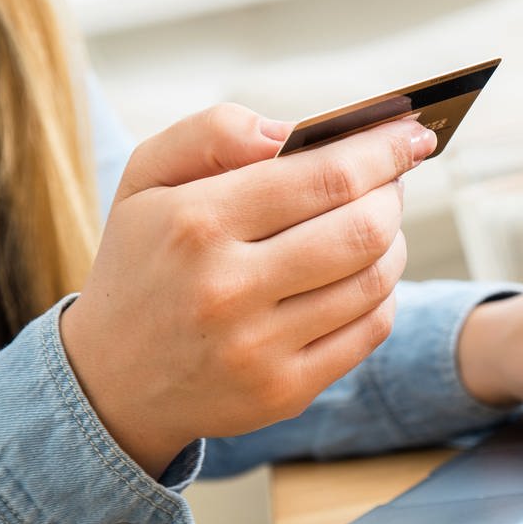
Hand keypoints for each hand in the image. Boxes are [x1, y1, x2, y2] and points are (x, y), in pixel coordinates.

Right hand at [60, 104, 436, 475]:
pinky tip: (364, 273)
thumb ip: (212, 132)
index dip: (383, 149)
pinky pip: (370, 330)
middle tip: (393, 177)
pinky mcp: (285, 391)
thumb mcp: (145, 179)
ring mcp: (259, 348)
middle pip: (363, 229)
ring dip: (393, 241)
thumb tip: (291, 133)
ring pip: (375, 280)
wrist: (109, 382)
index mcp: (195, 224)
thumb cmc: (143, 261)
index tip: (413, 131)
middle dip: (393, 193)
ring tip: (378, 221)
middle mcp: (227, 289)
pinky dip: (382, 292)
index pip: (324, 176)